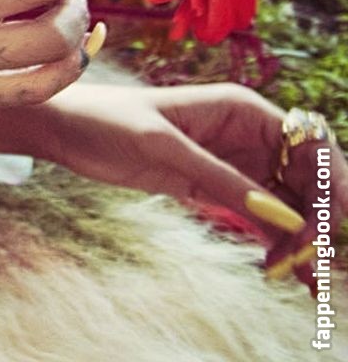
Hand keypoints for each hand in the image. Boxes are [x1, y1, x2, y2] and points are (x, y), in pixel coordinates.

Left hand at [0, 82, 337, 295]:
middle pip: (306, 178)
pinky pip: (258, 215)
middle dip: (318, 216)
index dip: (330, 181)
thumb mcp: (163, 146)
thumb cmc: (108, 120)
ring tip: (308, 279)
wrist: (66, 129)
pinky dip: (275, 241)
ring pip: (287, 202)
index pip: (310, 144)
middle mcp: (249, 134)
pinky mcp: (214, 188)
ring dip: (301, 237)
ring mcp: (234, 163)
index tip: (330, 220)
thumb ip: (219, 178)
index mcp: (243, 109)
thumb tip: (279, 215)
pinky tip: (284, 268)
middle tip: (316, 259)